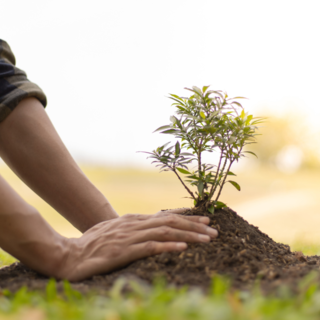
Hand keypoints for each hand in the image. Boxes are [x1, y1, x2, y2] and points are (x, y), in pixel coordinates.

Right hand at [57, 209, 217, 280]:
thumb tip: (150, 230)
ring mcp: (129, 237)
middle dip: (195, 225)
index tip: (205, 220)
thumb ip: (132, 229)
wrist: (69, 255)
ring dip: (189, 234)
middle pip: (170, 222)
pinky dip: (168, 246)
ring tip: (208, 238)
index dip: (187, 218)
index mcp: (133, 220)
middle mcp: (134, 224)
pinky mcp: (123, 252)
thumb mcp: (115, 231)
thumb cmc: (92, 244)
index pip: (165, 216)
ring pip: (165, 232)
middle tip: (214, 230)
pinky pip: (150, 247)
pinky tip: (183, 248)